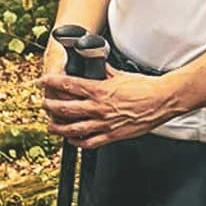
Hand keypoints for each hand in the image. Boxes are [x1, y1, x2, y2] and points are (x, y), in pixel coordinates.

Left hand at [40, 67, 180, 148]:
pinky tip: (72, 140)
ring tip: (51, 126)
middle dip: (50, 107)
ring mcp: (105, 123)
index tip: (44, 81)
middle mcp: (100, 108)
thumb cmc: (144, 88)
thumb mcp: (120, 74)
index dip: (53, 83)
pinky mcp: (112, 135)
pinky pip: (90, 143)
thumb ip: (104, 71)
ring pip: (74, 129)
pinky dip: (78, 142)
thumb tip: (95, 63)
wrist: (161, 101)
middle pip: (66, 109)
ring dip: (59, 128)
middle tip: (44, 104)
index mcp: (100, 90)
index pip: (69, 85)